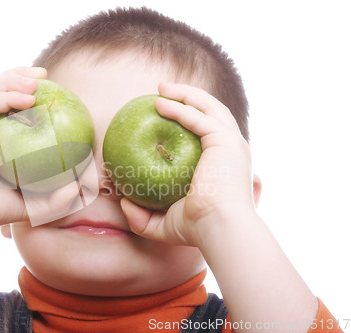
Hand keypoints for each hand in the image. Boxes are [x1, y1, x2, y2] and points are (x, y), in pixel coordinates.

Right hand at [0, 67, 46, 233]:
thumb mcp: (33, 202)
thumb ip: (56, 196)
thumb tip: (80, 186)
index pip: (3, 102)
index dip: (23, 89)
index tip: (50, 87)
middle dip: (18, 74)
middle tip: (44, 74)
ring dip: (12, 79)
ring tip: (37, 79)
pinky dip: (6, 96)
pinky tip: (28, 98)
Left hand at [121, 82, 259, 246]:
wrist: (219, 229)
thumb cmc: (198, 229)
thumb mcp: (165, 223)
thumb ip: (143, 217)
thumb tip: (123, 204)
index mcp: (223, 163)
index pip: (209, 131)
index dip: (191, 117)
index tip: (166, 111)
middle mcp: (231, 149)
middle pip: (212, 112)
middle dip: (189, 97)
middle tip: (163, 91)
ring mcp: (231, 143)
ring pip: (209, 107)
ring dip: (185, 94)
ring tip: (161, 88)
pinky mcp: (224, 141)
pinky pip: (198, 117)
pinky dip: (179, 108)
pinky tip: (159, 104)